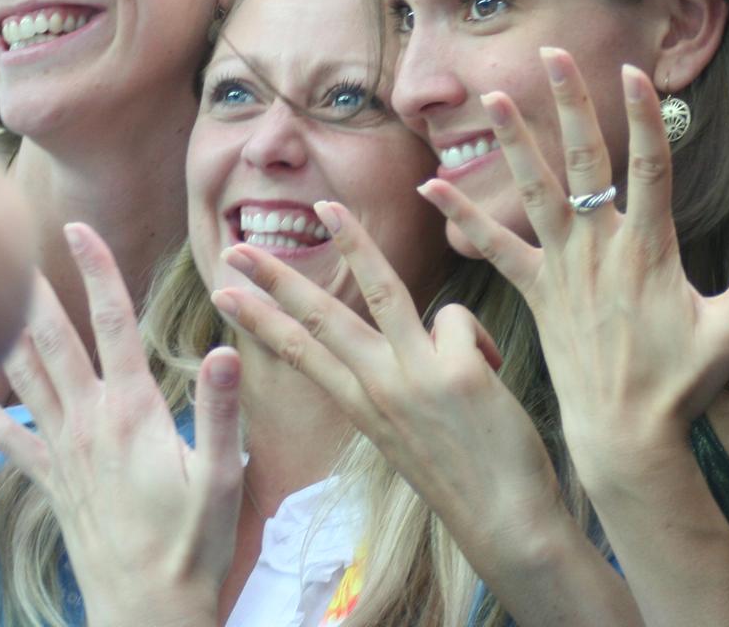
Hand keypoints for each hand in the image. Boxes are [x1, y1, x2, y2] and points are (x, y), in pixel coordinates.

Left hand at [0, 224, 237, 624]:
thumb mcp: (223, 475)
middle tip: (4, 243)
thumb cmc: (194, 543)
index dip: (99, 272)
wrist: (147, 609)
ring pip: (25, 379)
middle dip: (31, 290)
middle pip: (53, 343)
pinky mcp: (51, 481)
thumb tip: (227, 348)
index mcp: (134, 413)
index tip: (80, 227)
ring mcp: (63, 453)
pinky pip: (5, 437)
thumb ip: (223, 411)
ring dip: (3, 332)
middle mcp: (89, 424)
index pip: (113, 326)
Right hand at [213, 203, 568, 557]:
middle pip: (319, 317)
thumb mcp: (409, 433)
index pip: (300, 354)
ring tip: (326, 206)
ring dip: (350, 242)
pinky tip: (491, 373)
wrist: (505, 521)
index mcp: (363, 406)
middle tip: (234, 247)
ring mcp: (413, 378)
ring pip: (379, 290)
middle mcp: (379, 389)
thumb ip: (397, 385)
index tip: (222, 294)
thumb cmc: (469, 476)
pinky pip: (457, 318)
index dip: (261, 321)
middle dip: (275, 278)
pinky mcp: (454, 371)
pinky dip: (476, 336)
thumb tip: (411, 338)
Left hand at [417, 49, 728, 477]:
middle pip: (585, 162)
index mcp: (649, 249)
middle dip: (569, 105)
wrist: (624, 436)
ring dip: (512, 142)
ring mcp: (564, 269)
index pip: (650, 169)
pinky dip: (463, 216)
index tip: (633, 74)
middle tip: (553, 55)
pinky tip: (431, 186)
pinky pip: (494, 248)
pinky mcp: (536, 294)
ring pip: (535, 191)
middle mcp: (601, 249)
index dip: (643, 119)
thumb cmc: (681, 385)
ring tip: (488, 95)